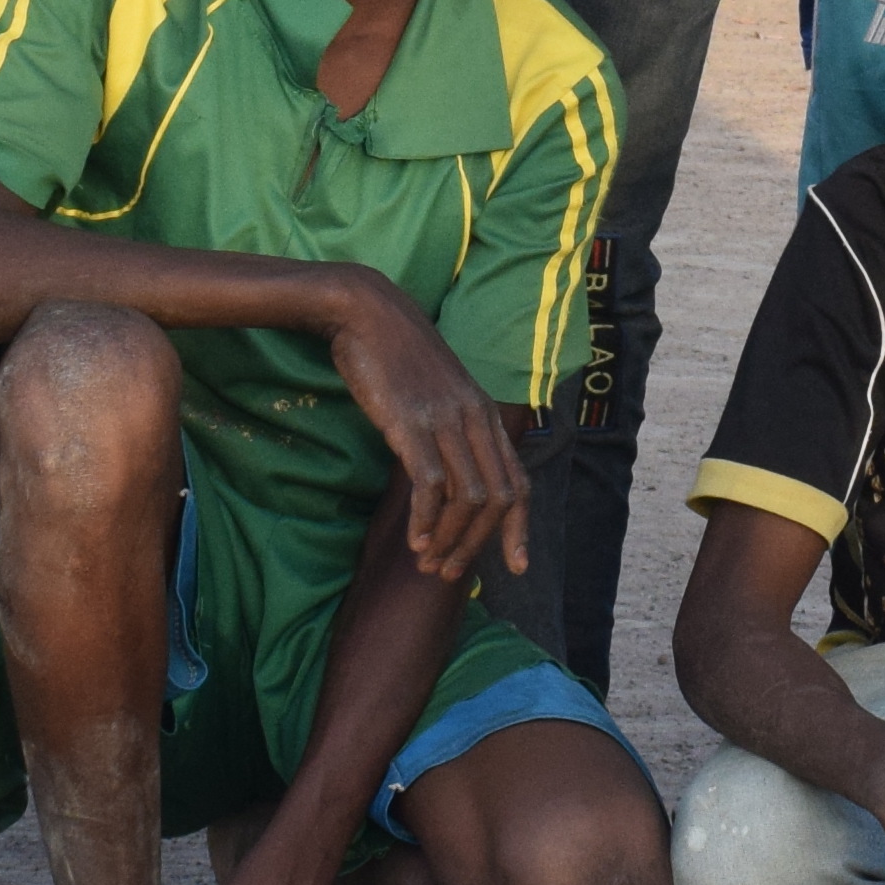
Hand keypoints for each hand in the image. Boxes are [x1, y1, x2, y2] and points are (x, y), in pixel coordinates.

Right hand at [333, 283, 530, 578]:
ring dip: (451, 539)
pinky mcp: (411, 423)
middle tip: (450, 573)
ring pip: (469, 498)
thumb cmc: (394, 355)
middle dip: (478, 545)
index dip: (519, 529)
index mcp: (483, 414)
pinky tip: (415, 538)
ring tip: (428, 562)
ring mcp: (445, 420)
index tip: (515, 567)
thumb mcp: (436, 392)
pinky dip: (427, 519)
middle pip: (498, 499)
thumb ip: (449, 427)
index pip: (518, 482)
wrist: (365, 311)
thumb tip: (448, 473)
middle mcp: (473, 419)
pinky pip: (431, 484)